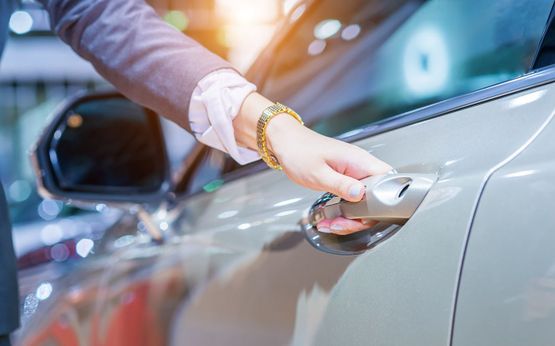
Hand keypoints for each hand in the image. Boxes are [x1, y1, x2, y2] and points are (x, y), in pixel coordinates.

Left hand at [233, 93, 391, 234]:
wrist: (285, 142)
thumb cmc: (299, 152)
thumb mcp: (318, 173)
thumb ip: (341, 185)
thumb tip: (361, 195)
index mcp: (359, 161)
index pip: (387, 183)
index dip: (380, 204)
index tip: (360, 217)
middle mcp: (361, 166)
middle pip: (376, 199)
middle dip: (359, 218)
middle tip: (340, 224)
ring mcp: (354, 173)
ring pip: (364, 202)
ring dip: (349, 218)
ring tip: (330, 224)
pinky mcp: (346, 178)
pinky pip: (352, 199)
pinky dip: (342, 212)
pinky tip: (329, 219)